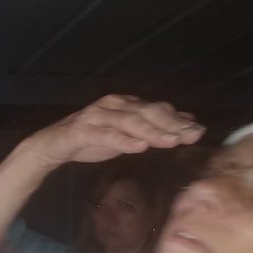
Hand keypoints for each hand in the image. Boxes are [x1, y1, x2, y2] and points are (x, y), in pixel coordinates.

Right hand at [18, 95, 203, 167]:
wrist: (53, 144)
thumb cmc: (92, 139)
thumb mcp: (125, 135)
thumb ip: (150, 130)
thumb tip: (182, 128)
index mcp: (126, 104)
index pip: (157, 110)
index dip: (179, 120)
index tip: (199, 131)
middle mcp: (113, 105)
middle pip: (147, 113)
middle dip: (171, 124)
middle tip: (191, 136)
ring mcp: (97, 115)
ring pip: (130, 122)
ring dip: (152, 131)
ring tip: (171, 141)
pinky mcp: (83, 129)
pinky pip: (106, 135)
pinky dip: (123, 140)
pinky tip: (139, 147)